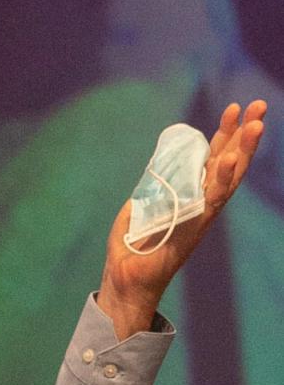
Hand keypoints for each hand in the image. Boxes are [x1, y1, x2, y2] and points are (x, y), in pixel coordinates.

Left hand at [97, 99, 265, 339]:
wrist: (126, 279)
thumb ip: (153, 187)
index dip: (225, 135)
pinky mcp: (193, 228)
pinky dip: (221, 179)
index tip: (235, 109)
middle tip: (259, 105)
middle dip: (245, 134)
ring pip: (228, 178)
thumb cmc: (132, 246)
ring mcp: (202, 216)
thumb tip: (155, 170)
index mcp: (192, 195)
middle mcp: (203, 204)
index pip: (214, 159)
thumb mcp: (141, 206)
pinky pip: (210, 200)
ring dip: (243, 150)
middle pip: (229, 163)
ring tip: (256, 124)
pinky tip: (232, 158)